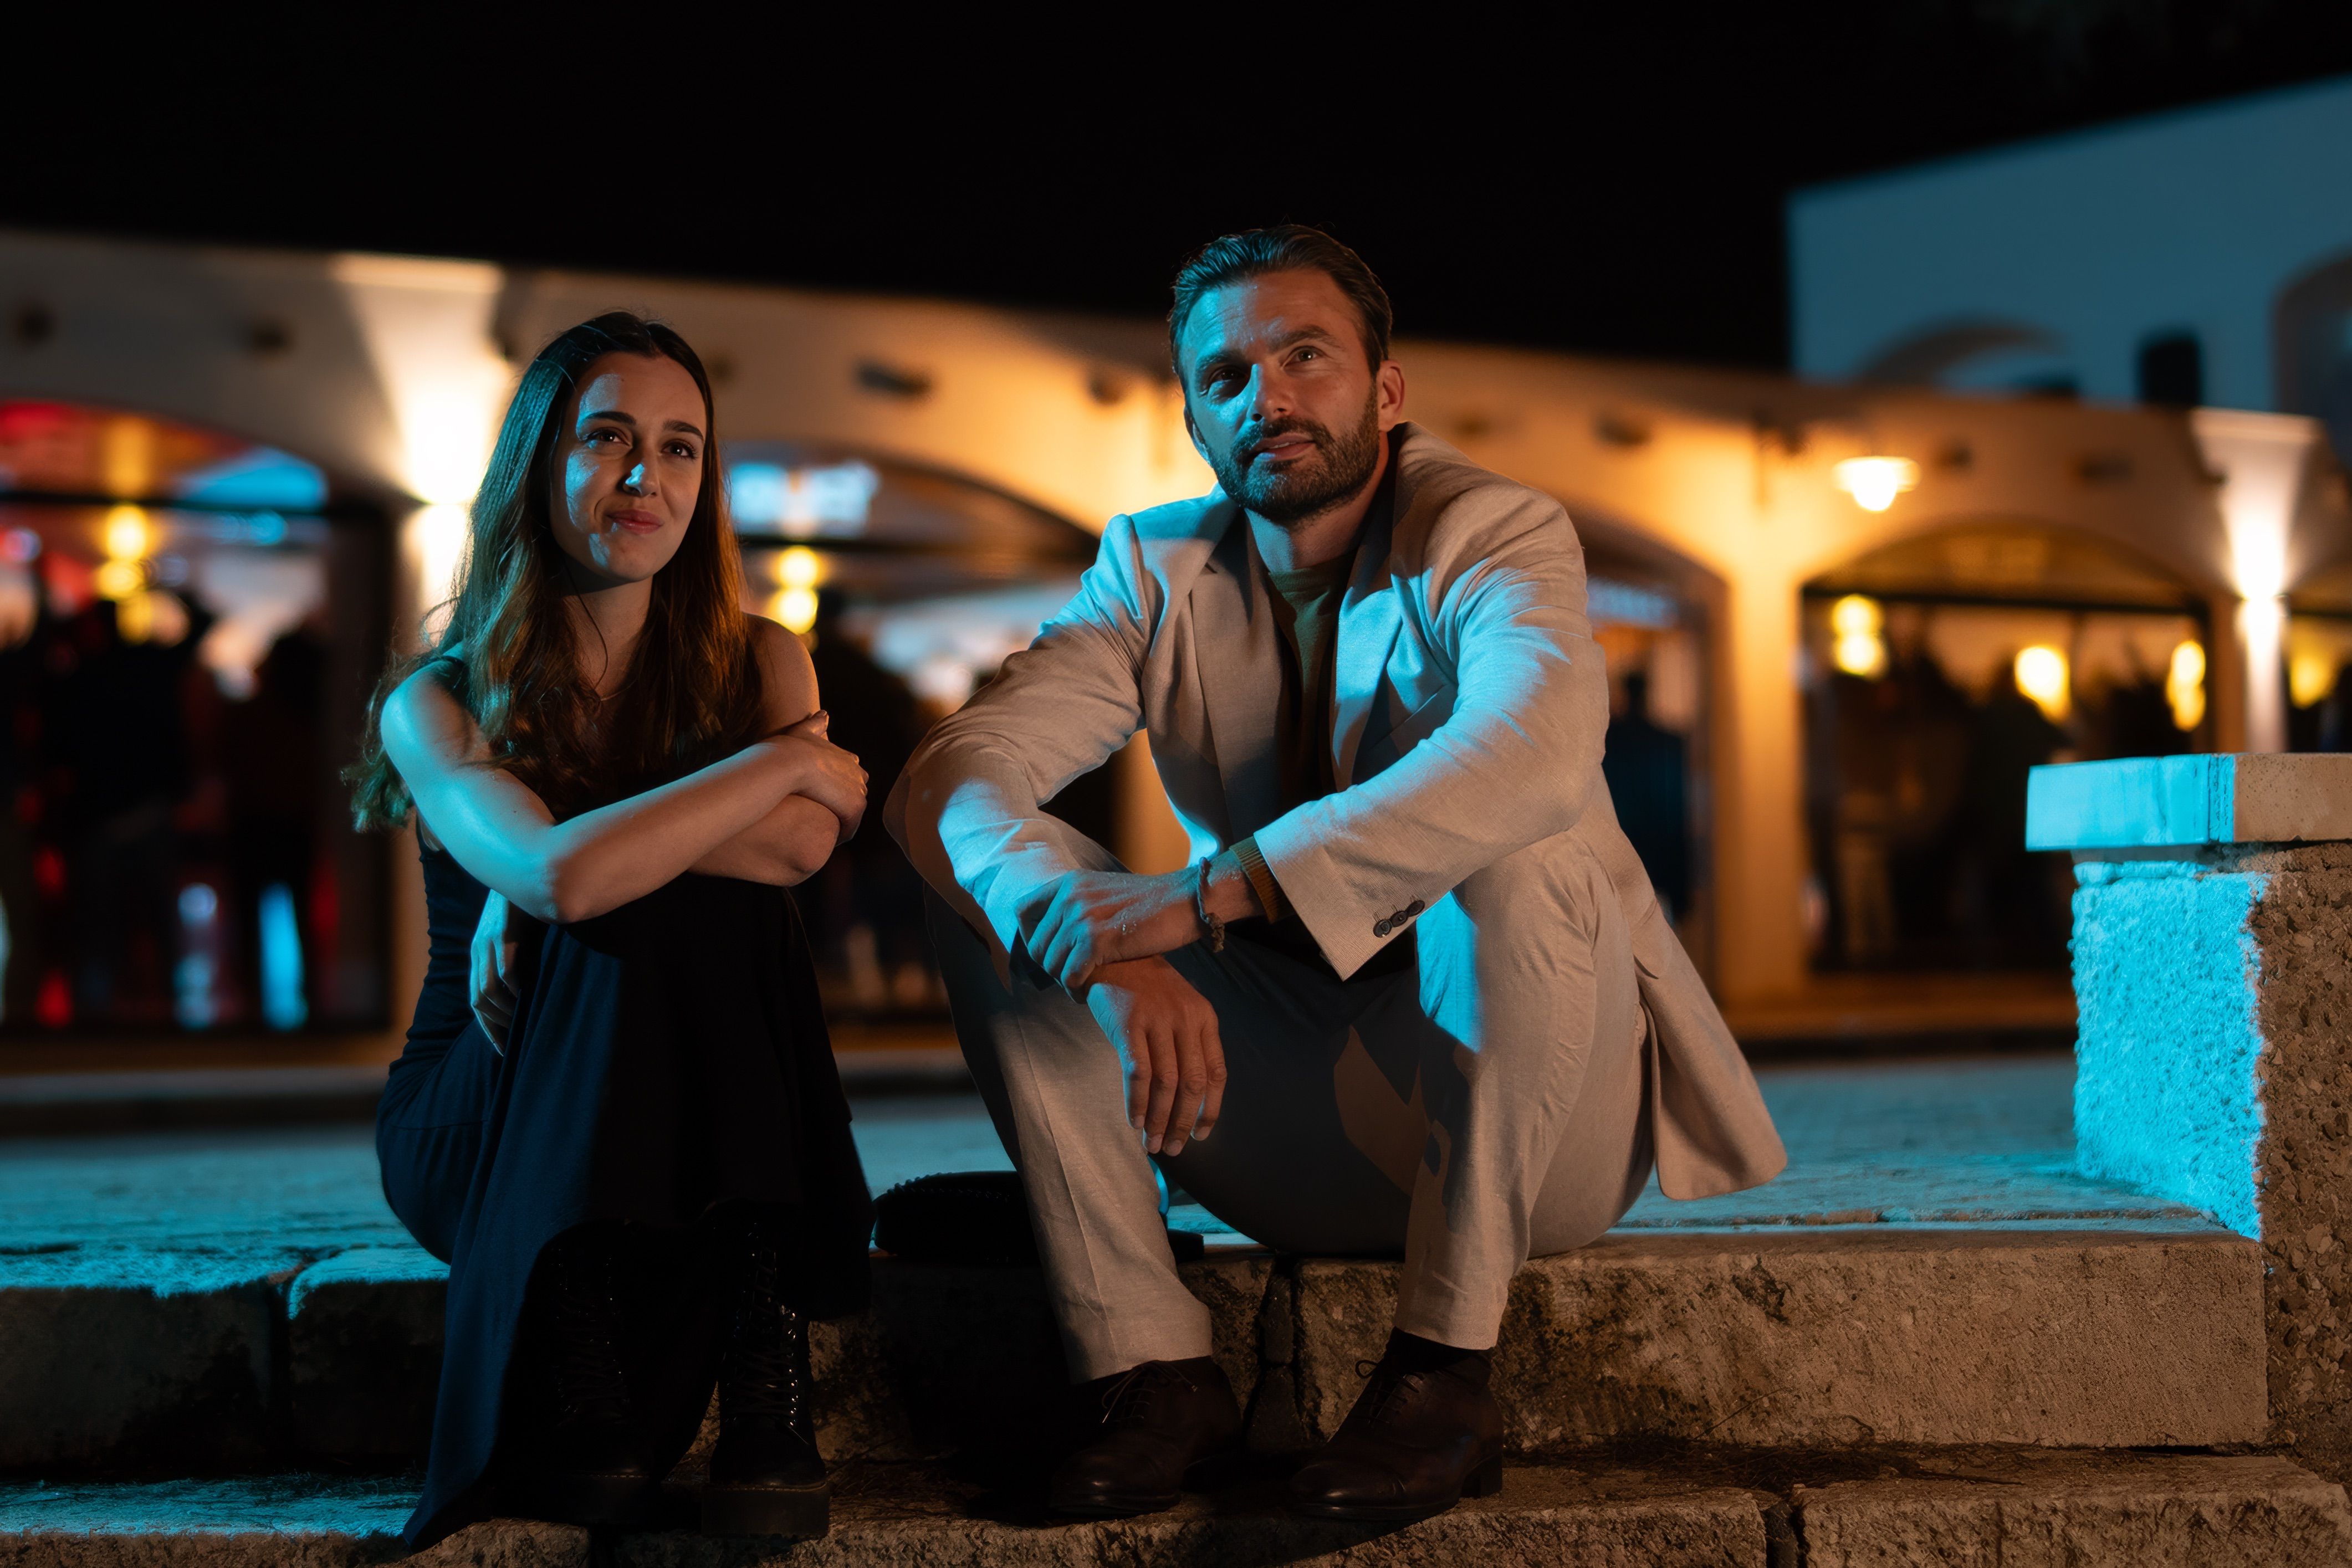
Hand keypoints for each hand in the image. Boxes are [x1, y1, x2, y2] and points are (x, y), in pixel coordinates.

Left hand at [469, 890, 518, 1053]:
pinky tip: (526, 999)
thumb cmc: (526, 901)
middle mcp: (479, 949)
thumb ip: (517, 955)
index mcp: (480, 952)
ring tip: (522, 1024)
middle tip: (512, 1044)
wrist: (520, 863)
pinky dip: (514, 990)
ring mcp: (489, 941)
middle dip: (493, 1026)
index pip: (476, 999)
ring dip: (504, 1012)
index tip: (502, 1050)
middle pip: (478, 1000)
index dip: (487, 1027)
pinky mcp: (504, 932)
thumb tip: (530, 985)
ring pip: (489, 990)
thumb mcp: (517, 931)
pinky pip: (505, 970)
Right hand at [762, 722, 866, 838]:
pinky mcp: (853, 807)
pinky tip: (826, 840)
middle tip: (822, 818)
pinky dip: (840, 834)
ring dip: (841, 822)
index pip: (851, 777)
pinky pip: (850, 827)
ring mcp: (857, 790)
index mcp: (847, 759)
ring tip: (824, 832)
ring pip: (853, 812)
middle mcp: (858, 773)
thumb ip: (816, 724)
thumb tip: (823, 713)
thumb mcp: (804, 731)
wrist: (788, 762)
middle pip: (855, 795)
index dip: (837, 789)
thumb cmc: (788, 748)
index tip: (822, 798)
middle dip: (842, 806)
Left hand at [1029, 868, 1200, 991]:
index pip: (1023, 910)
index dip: (1029, 936)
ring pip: (1052, 965)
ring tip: (1083, 986)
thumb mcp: (1106, 893)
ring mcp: (1082, 917)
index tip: (1048, 952)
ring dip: (1066, 982)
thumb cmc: (1152, 904)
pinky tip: (1089, 991)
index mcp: (1070, 883)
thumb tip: (1061, 932)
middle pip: (1036, 946)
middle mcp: (1070, 897)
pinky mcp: (1097, 940)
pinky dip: (1077, 989)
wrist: (1185, 900)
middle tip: (1073, 976)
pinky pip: (1070, 976)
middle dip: (1052, 967)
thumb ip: (1081, 905)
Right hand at [1084, 957, 1225, 1155]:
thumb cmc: (1147, 990)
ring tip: (1151, 1143)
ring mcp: (1158, 1021)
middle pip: (1192, 1083)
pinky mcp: (1129, 1024)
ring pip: (1165, 1082)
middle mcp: (1186, 1020)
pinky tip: (1134, 1120)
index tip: (1200, 1135)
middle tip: (1172, 1147)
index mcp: (1205, 1019)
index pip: (1216, 1073)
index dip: (1210, 1109)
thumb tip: (1188, 1098)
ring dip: (1158, 1118)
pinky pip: (1137, 1072)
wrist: (1113, 955)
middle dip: (1182, 1121)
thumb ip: (1189, 1044)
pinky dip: (1136, 1101)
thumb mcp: (1180, 1009)